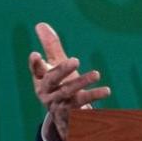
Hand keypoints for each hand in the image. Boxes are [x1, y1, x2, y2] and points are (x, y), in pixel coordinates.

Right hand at [28, 22, 110, 140]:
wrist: (63, 116)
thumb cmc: (59, 83)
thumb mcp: (54, 65)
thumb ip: (50, 46)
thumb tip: (40, 24)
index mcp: (41, 79)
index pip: (36, 70)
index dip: (35, 64)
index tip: (35, 54)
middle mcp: (47, 92)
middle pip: (52, 81)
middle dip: (62, 70)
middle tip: (75, 60)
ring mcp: (59, 104)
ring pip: (69, 93)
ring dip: (82, 82)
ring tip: (97, 73)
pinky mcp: (73, 113)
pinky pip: (83, 106)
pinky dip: (94, 97)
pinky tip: (106, 91)